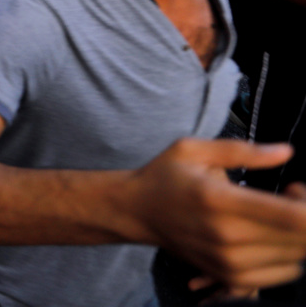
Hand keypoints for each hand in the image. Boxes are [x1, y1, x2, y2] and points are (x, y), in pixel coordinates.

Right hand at [132, 138, 305, 289]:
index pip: (293, 218)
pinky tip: (270, 236)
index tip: (295, 188)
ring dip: (299, 236)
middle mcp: (227, 236)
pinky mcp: (230, 277)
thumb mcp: (193, 149)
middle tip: (289, 197)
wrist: (137, 212)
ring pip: (297, 257)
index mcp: (219, 199)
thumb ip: (243, 151)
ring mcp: (228, 261)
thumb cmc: (166, 176)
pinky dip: (289, 256)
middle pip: (303, 239)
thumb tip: (286, 152)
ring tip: (277, 216)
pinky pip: (285, 273)